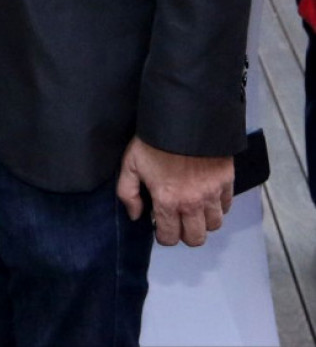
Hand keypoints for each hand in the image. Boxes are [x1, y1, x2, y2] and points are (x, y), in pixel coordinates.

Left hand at [116, 135, 232, 246]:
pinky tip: (208, 195)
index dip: (164, 235)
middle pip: (196, 238)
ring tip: (194, 208)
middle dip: (185, 233)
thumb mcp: (130, 162)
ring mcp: (212, 193)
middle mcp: (192, 203)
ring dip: (204, 221)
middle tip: (179, 220)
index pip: (170, 237)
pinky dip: (218, 205)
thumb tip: (136, 215)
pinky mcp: (227, 181)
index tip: (161, 225)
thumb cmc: (154, 140)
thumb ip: (128, 192)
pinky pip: (227, 206)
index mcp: (167, 201)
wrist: (184, 115)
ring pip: (214, 225)